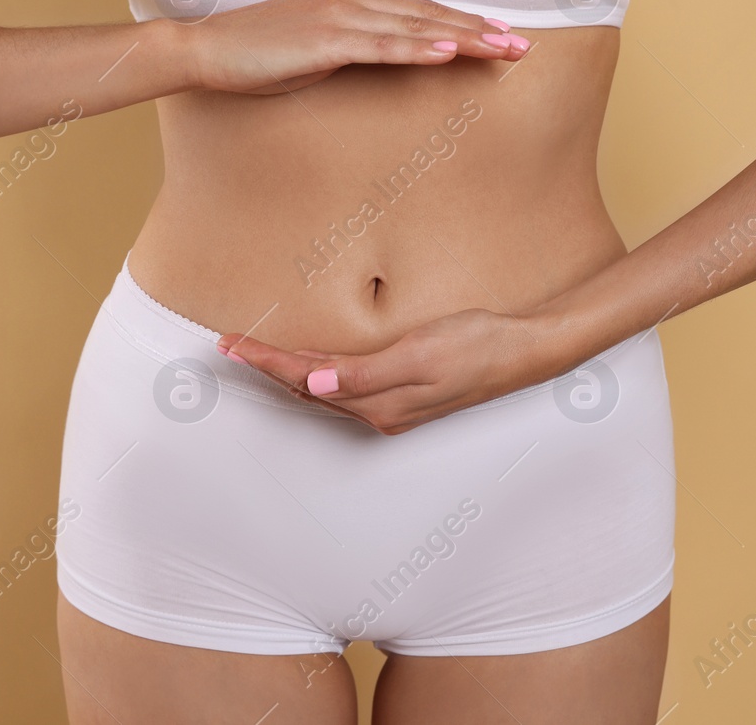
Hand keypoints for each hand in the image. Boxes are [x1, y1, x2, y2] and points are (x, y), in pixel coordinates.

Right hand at [183, 0, 530, 94]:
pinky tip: (449, 52)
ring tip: (503, 49)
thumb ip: (355, 46)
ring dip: (464, 39)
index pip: (422, 9)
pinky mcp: (326, 40)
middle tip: (522, 46)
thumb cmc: (259, 53)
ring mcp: (341, 16)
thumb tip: (388, 57)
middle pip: (430, 14)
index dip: (465, 22)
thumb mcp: (318, 48)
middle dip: (480, 30)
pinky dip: (419, 47)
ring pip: (417, 27)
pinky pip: (382, 46)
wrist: (208, 50)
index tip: (502, 35)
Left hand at [216, 308, 555, 433]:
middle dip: (267, 370)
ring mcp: (393, 404)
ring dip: (289, 372)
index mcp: (378, 404)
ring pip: (325, 389)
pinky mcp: (406, 392)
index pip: (306, 380)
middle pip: (308, 389)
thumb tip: (316, 385)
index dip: (266, 362)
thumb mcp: (420, 355)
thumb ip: (366, 374)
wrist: (526, 350)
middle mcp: (379, 411)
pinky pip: (347, 385)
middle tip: (229, 346)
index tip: (231, 344)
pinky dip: (320, 371)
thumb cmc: (477, 346)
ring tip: (257, 354)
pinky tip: (314, 361)